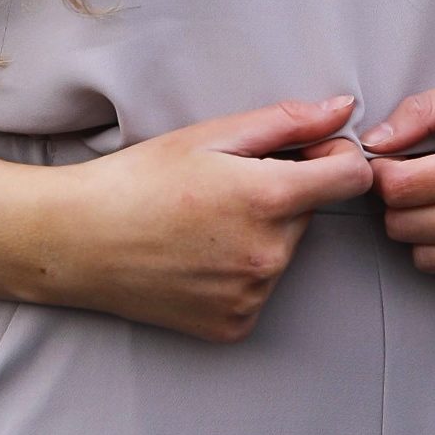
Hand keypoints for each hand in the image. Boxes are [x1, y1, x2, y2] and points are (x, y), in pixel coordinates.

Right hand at [46, 94, 373, 341]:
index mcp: (270, 199)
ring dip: (260, 231)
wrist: (82, 241)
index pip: (352, 178)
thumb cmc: (141, 178)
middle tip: (224, 183)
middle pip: (308, 211)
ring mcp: (253, 296)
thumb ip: (287, 121)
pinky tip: (196, 254)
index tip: (306, 149)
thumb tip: (343, 108)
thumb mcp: (210, 135)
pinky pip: (258, 286)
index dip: (336, 155)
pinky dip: (239, 268)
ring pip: (282, 249)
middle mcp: (270, 255)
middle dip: (282, 191)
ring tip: (202, 220)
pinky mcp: (235, 325)